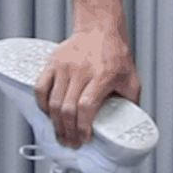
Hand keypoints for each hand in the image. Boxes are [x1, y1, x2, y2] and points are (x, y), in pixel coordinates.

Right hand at [36, 29, 140, 147]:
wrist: (100, 30)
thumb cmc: (116, 55)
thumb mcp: (131, 79)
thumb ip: (130, 102)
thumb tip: (129, 126)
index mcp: (103, 75)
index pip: (87, 107)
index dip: (83, 126)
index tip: (85, 138)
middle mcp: (82, 71)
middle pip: (68, 109)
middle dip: (68, 131)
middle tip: (71, 142)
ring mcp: (64, 66)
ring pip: (53, 102)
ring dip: (56, 123)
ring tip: (61, 134)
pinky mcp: (52, 62)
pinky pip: (40, 88)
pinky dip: (42, 105)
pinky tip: (49, 114)